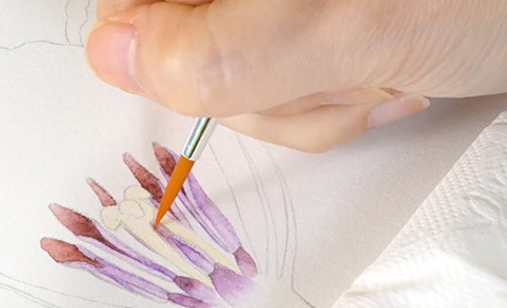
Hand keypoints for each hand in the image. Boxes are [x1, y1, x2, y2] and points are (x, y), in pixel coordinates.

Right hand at [87, 0, 506, 151]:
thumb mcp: (355, 25)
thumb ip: (225, 49)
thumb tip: (115, 54)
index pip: (139, 6)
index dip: (173, 49)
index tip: (240, 66)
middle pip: (182, 42)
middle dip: (272, 84)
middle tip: (354, 66)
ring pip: (235, 75)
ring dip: (314, 99)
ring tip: (389, 67)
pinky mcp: (308, 20)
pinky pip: (280, 85)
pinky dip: (333, 100)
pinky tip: (391, 73)